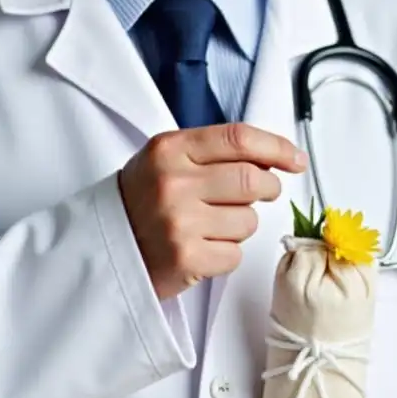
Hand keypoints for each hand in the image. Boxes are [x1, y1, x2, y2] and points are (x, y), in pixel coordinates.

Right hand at [118, 122, 307, 299]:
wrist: (100, 247)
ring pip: (249, 220)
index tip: (296, 159)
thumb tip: (276, 159)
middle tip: (260, 194)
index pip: (239, 138)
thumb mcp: (168, 158)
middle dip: (268, 189)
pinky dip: (226, 253)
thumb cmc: (143, 199)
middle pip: (254, 180)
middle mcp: (174, 182)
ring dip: (242, 224)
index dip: (277, 148)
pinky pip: (235, 253)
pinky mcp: (185, 259)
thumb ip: (215, 151)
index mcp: (171, 149)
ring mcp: (179, 222)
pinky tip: (202, 247)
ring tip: (212, 225)